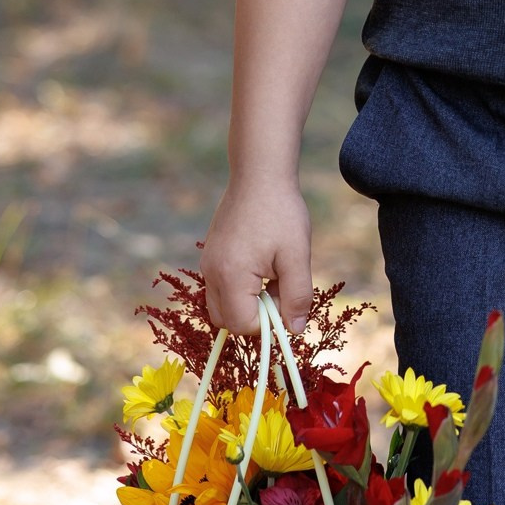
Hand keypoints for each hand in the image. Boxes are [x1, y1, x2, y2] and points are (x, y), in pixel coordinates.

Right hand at [201, 181, 312, 334]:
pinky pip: (221, 287)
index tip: (287, 300)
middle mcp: (211, 274)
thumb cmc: (280, 213)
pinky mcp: (210, 256)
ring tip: (272, 275)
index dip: (268, 323)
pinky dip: (240, 289)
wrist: (259, 175)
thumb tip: (293, 330)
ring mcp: (207, 264)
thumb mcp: (296, 256)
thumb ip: (297, 297)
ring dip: (248, 303)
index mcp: (230, 276)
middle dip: (255, 316)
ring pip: (221, 306)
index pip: (243, 325)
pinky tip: (262, 264)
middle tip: (279, 289)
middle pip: (226, 321)